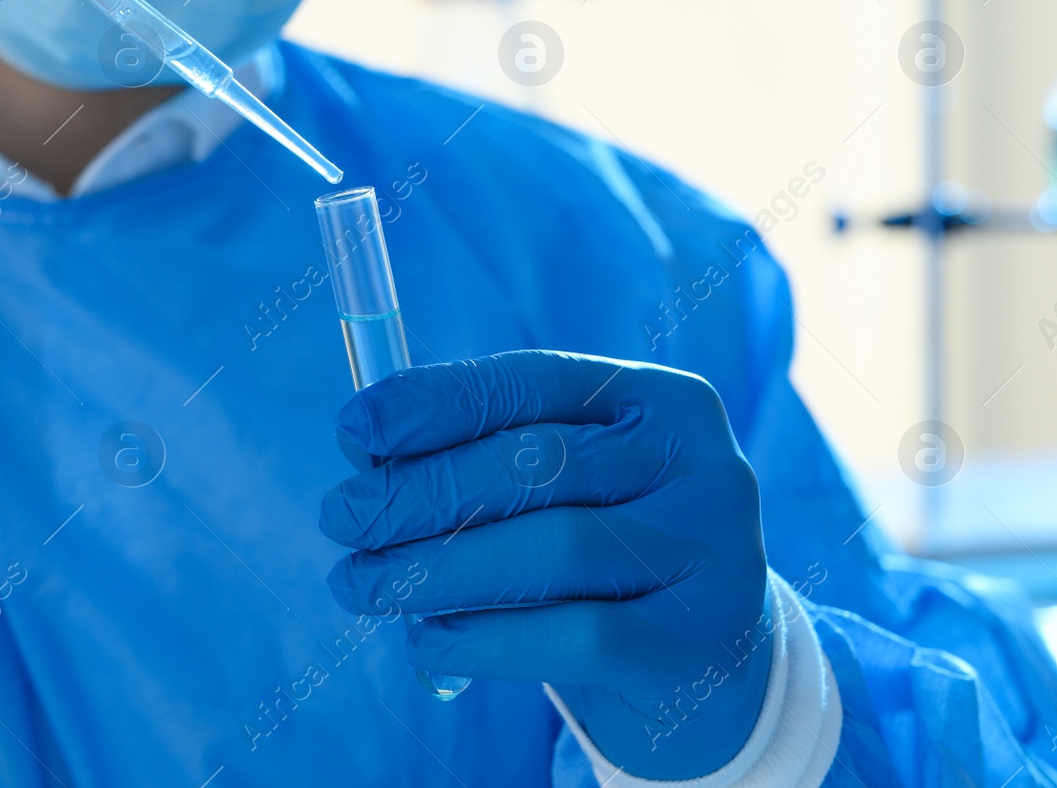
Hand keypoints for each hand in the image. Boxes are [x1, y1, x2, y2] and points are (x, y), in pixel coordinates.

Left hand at [320, 350, 771, 779]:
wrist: (715, 674)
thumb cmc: (609, 559)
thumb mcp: (567, 491)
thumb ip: (485, 456)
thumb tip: (366, 446)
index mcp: (663, 401)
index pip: (532, 382)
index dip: (434, 401)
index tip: (353, 428)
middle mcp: (704, 466)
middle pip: (533, 463)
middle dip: (418, 491)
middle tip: (341, 519)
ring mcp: (712, 556)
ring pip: (549, 547)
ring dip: (434, 567)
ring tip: (362, 584)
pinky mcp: (696, 645)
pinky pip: (571, 635)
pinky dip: (482, 638)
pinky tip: (428, 641)